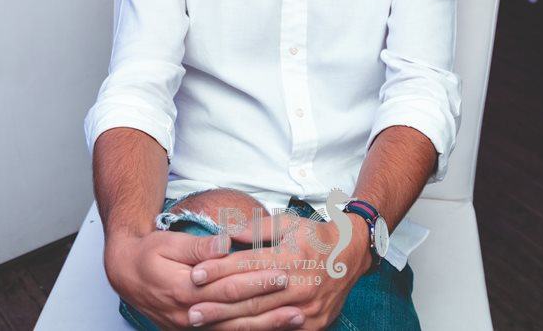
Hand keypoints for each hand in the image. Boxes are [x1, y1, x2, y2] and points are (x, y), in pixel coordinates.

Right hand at [106, 230, 305, 329]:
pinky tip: (271, 328)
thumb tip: (224, 244)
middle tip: (299, 301)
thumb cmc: (147, 255)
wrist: (124, 275)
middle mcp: (189, 314)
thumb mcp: (167, 244)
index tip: (282, 273)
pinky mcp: (194, 330)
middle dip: (270, 308)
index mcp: (184, 290)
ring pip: (235, 329)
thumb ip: (197, 246)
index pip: (228, 287)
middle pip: (236, 313)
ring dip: (266, 326)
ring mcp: (191, 326)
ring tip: (294, 319)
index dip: (256, 281)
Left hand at [187, 213, 372, 328]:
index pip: (247, 265)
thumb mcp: (289, 222)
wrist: (352, 254)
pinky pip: (278, 330)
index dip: (219, 270)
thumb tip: (226, 232)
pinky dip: (253, 330)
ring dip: (228, 321)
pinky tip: (230, 329)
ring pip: (260, 318)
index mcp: (290, 257)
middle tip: (189, 309)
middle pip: (250, 297)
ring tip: (201, 321)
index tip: (195, 274)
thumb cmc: (316, 236)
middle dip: (216, 303)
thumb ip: (257, 228)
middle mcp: (297, 285)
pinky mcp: (311, 323)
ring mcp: (305, 308)